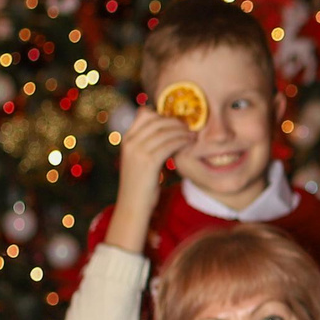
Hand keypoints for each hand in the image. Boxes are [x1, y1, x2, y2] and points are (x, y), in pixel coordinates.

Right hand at [106, 110, 192, 251]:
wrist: (133, 205)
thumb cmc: (140, 183)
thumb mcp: (139, 159)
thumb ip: (148, 144)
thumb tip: (165, 130)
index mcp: (127, 139)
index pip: (144, 114)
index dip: (163, 114)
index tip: (176, 120)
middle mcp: (130, 142)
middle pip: (157, 120)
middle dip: (176, 121)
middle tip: (189, 126)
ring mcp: (138, 151)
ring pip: (165, 131)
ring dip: (182, 131)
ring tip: (192, 135)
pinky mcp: (148, 162)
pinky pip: (169, 144)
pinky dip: (182, 141)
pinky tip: (190, 143)